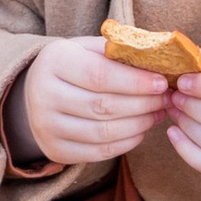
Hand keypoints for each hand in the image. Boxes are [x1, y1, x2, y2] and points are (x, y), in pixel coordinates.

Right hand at [9, 36, 168, 166]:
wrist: (34, 92)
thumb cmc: (72, 65)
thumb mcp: (86, 48)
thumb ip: (117, 51)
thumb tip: (159, 59)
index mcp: (53, 61)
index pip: (99, 75)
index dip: (135, 82)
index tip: (161, 83)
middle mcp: (44, 95)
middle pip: (104, 106)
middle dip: (143, 104)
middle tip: (166, 99)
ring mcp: (46, 126)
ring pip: (104, 132)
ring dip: (139, 125)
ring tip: (157, 113)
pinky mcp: (55, 149)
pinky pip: (99, 152)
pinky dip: (126, 143)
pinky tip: (140, 130)